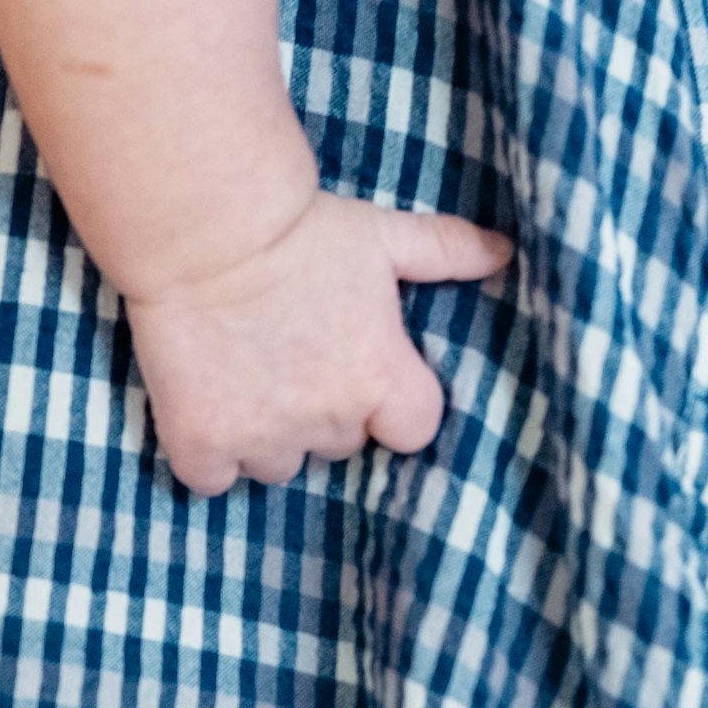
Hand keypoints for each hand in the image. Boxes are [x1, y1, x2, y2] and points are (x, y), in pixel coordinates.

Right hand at [121, 191, 509, 496]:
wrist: (208, 229)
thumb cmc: (302, 229)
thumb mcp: (384, 234)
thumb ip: (447, 250)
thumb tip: (506, 252)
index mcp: (381, 377)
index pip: (413, 431)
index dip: (389, 407)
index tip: (361, 376)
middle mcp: (328, 418)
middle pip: (338, 446)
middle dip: (321, 414)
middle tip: (290, 359)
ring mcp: (262, 436)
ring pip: (277, 466)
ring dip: (265, 436)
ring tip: (242, 379)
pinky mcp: (201, 441)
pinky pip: (213, 479)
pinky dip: (209, 455)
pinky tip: (202, 410)